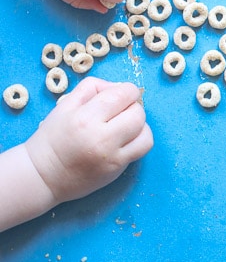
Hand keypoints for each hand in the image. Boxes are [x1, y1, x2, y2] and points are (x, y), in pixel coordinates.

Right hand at [25, 77, 152, 204]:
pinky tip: (128, 138)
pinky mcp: (118, 168)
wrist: (44, 175)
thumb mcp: (65, 105)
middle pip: (138, 113)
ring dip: (140, 124)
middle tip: (121, 111)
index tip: (120, 95)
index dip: (127, 91)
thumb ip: (92, 88)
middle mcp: (101, 137)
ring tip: (125, 125)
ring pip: (145, 132)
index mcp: (85, 117)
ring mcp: (112, 155)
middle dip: (133, 107)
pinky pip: (143, 148)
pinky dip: (141, 139)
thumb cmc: (53, 137)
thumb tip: (118, 87)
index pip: (123, 95)